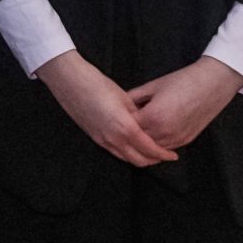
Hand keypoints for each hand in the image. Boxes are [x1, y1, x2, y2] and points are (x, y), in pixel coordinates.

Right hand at [35, 51, 177, 166]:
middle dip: (154, 160)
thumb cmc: (96, 84)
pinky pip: (115, 152)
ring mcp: (102, 140)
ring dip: (140, 158)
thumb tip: (146, 124)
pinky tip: (132, 146)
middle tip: (164, 156)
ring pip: (126, 159)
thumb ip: (137, 114)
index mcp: (125, 127)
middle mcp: (113, 139)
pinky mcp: (94, 138)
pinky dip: (127, 154)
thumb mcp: (124, 97)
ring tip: (151, 153)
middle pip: (139, 160)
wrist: (70, 82)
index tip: (173, 154)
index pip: (150, 149)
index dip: (163, 154)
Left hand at [128, 57, 242, 149]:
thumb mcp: (153, 86)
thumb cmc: (183, 81)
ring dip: (144, 141)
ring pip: (152, 149)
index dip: (121, 121)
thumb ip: (134, 96)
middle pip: (138, 140)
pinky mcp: (186, 140)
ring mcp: (176, 138)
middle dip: (130, 133)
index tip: (116, 116)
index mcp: (153, 116)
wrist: (212, 84)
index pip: (128, 127)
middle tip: (124, 125)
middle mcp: (164, 131)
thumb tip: (120, 102)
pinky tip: (152, 135)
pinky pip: (165, 148)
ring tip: (137, 131)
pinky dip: (157, 144)